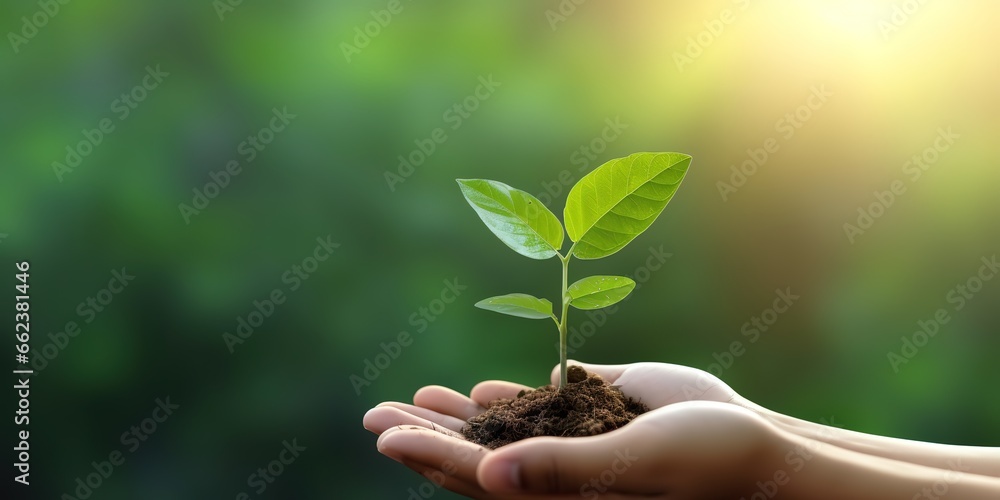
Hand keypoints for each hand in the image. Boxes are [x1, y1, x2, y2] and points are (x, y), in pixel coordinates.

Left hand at [364, 361, 781, 498]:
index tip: (382, 433)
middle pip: (477, 455)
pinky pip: (545, 408)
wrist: (763, 447)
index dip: (427, 455)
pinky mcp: (600, 415)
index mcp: (561, 499)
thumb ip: (562, 470)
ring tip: (413, 396)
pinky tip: (480, 394)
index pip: (478, 478)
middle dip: (425, 434)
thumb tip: (488, 474)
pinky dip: (510, 402)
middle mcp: (560, 475)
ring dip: (456, 417)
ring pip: (503, 431)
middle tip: (374, 414)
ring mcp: (578, 445)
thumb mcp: (632, 465)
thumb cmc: (707, 467)